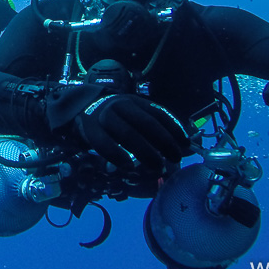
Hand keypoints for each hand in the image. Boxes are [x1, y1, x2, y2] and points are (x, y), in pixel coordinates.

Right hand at [72, 94, 193, 174]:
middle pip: (146, 123)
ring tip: (157, 166)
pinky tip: (128, 167)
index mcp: (135, 101)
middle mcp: (121, 105)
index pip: (159, 113)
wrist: (81, 107)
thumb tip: (187, 146)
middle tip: (175, 159)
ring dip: (145, 151)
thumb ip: (156, 129)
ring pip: (127, 133)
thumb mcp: (135, 116)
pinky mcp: (90, 129)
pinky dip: (117, 156)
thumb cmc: (116, 118)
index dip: (175, 129)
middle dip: (164, 142)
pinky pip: (104, 144)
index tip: (186, 145)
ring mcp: (104, 116)